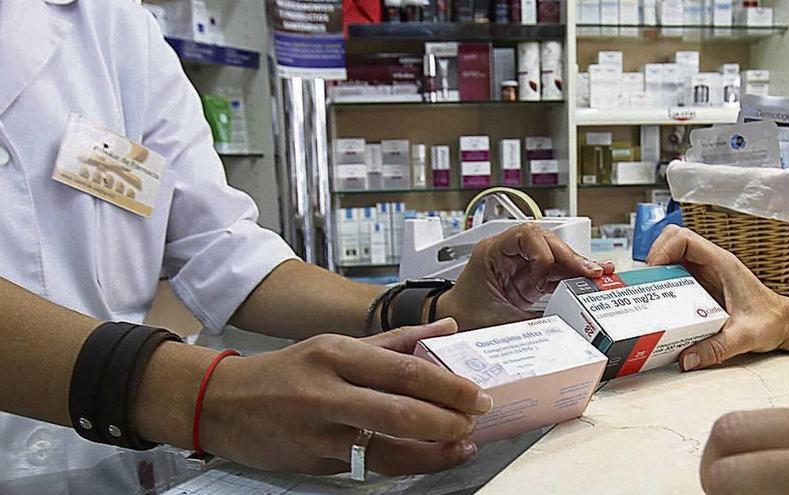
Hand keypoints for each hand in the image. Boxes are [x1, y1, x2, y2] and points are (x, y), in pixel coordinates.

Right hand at [200, 318, 492, 474]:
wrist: (224, 404)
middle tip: (474, 419)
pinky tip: (428, 458)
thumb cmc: (287, 371)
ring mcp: (318, 431)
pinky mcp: (313, 461)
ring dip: (432, 450)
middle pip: (399, 411)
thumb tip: (446, 326)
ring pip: (387, 448)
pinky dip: (404, 463)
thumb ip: (395, 339)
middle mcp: (326, 391)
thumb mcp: (335, 344)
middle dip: (446, 420)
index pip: (402, 369)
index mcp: (335, 353)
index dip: (446, 385)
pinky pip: (368, 466)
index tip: (476, 394)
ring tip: (462, 444)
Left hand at [439, 223, 613, 329]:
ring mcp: (520, 264)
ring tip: (601, 275)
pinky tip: (591, 281)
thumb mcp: (494, 320)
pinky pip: (555, 272)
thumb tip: (560, 327)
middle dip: (571, 257)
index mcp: (492, 252)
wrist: (451, 321)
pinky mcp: (529, 278)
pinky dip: (573, 278)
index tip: (548, 276)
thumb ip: (527, 322)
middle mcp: (508, 253)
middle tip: (593, 271)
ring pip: (555, 256)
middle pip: (546, 242)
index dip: (543, 253)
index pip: (525, 236)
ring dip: (577, 266)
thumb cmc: (462, 314)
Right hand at [647, 225, 788, 370]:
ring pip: (670, 254)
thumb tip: (686, 359)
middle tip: (647, 284)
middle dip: (653, 258)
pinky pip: (675, 271)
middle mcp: (711, 262)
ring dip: (655, 270)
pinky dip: (663, 281)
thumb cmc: (771, 321)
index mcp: (721, 264)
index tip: (653, 272)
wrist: (785, 323)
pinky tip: (661, 301)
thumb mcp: (744, 337)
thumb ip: (715, 349)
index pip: (683, 239)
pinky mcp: (701, 281)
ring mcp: (705, 270)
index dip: (662, 249)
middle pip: (671, 241)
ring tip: (649, 293)